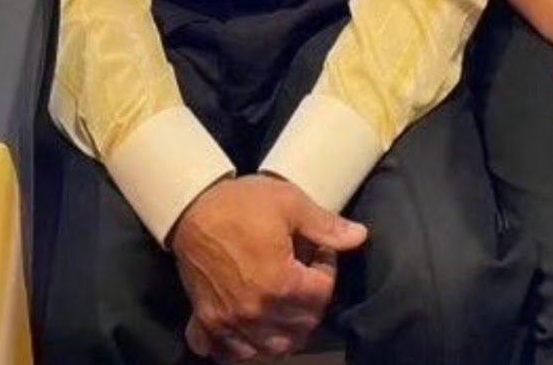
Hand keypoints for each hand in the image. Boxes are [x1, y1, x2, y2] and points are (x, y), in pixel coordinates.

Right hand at [171, 173, 366, 361]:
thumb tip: (360, 236)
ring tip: (286, 300)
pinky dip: (244, 347)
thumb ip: (326, 225)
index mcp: (279, 283)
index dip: (327, 270)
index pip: (321, 296)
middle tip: (306, 274)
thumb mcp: (290, 203)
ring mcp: (227, 322)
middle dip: (311, 301)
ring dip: (285, 330)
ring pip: (270, 348)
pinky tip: (252, 326)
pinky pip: (229, 353)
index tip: (320, 251)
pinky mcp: (206, 322)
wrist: (192, 207)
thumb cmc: (242, 202)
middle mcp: (254, 312)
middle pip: (300, 326)